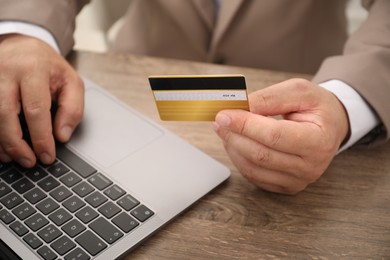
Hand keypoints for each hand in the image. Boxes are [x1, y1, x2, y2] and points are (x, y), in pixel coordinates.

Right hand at [0, 34, 83, 167]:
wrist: (20, 45)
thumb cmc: (48, 67)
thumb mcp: (71, 82)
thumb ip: (72, 109)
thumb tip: (62, 136)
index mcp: (33, 69)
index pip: (36, 109)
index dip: (41, 137)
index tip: (47, 156)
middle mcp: (5, 72)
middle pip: (5, 114)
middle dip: (17, 144)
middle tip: (29, 161)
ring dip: (1, 142)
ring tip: (13, 157)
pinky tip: (1, 147)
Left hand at [212, 78, 348, 194]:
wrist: (330, 126)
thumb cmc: (316, 108)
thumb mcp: (299, 91)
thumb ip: (271, 97)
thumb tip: (241, 106)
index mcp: (319, 141)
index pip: (274, 136)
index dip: (245, 125)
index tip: (224, 114)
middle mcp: (310, 166)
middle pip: (260, 154)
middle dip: (234, 135)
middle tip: (218, 119)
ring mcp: (297, 180)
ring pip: (253, 168)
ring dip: (232, 147)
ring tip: (225, 128)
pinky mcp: (285, 186)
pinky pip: (253, 176)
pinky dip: (238, 158)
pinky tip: (235, 142)